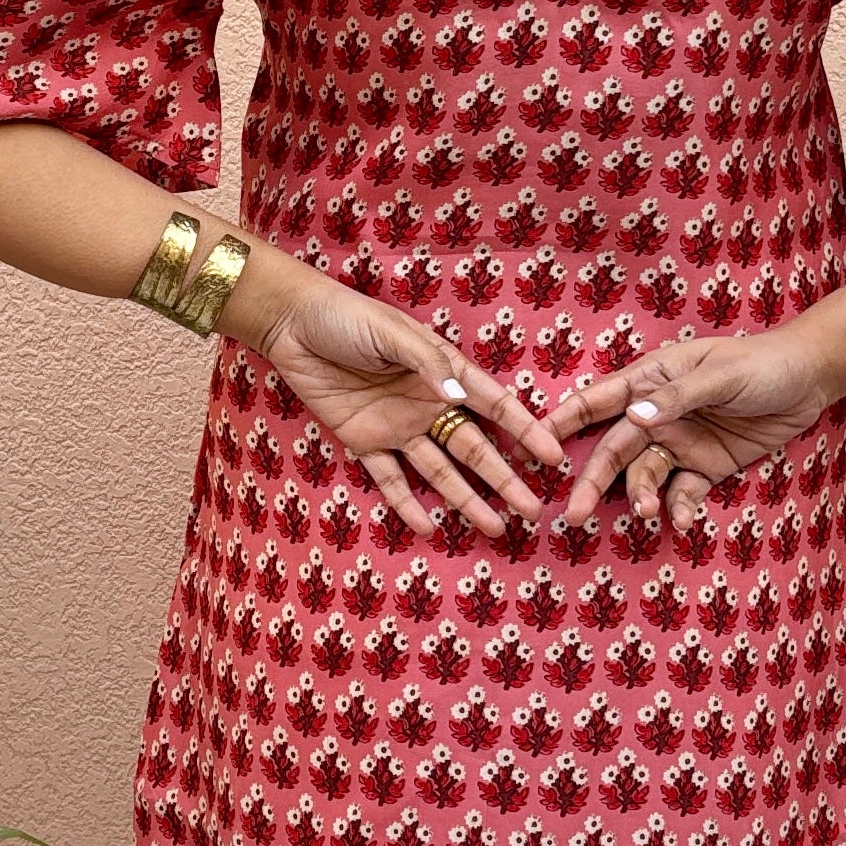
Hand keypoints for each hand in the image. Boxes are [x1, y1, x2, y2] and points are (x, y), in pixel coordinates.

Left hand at [252, 277, 567, 538]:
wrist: (292, 324)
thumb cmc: (347, 317)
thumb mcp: (393, 333)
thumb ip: (428, 365)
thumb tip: (461, 400)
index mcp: (444, 372)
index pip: (495, 406)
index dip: (525, 431)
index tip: (554, 457)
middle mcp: (428, 404)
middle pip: (475, 448)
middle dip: (505, 480)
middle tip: (533, 510)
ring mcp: (398, 427)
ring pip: (440, 471)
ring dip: (467, 499)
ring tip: (495, 528)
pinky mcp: (363, 442)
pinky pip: (390, 479)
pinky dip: (407, 504)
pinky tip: (430, 527)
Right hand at [548, 321, 838, 530]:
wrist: (811, 379)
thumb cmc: (761, 364)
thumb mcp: (721, 375)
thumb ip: (679, 397)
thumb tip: (635, 416)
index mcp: (651, 381)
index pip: (596, 401)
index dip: (562, 422)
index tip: (534, 447)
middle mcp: (657, 415)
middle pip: (613, 450)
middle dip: (590, 482)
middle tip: (572, 515)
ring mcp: (680, 443)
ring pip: (644, 477)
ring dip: (640, 497)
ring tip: (646, 514)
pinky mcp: (706, 468)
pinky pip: (682, 493)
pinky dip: (679, 509)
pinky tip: (684, 521)